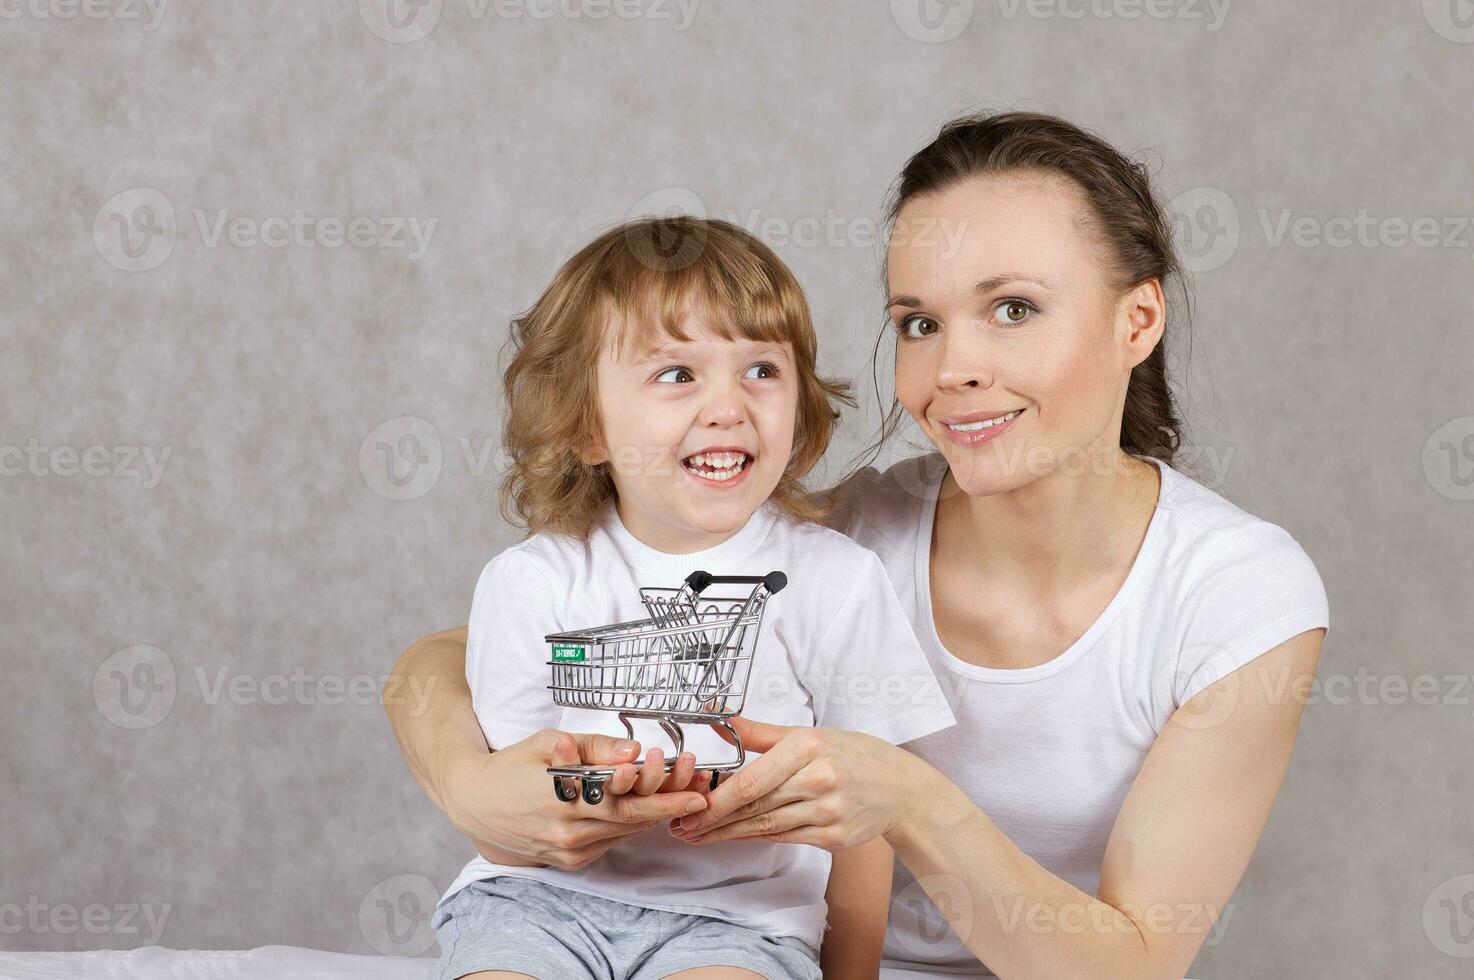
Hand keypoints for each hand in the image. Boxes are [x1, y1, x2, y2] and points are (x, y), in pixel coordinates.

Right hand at [446, 728, 711, 869]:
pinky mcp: (570, 861)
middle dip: (670, 807)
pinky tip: (647, 809)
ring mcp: (570, 851)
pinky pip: (610, 841)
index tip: (694, 790)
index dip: (664, 799)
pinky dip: (630, 825)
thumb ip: (594, 748)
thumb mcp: (549, 743)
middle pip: (632, 822)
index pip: (627, 804)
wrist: (474, 804)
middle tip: (702, 793)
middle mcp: (570, 833)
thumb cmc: (511, 766)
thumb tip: (634, 753)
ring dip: (653, 816)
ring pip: (624, 833)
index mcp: (565, 801)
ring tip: (683, 794)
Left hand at [668, 717, 913, 850]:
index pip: (752, 782)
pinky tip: (734, 837)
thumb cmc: (851, 753)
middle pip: (754, 808)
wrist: (899, 787)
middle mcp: (818, 780)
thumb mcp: (808, 733)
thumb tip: (718, 718)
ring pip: (765, 828)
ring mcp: (827, 812)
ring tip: (697, 837)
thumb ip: (759, 733)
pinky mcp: (832, 836)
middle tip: (681, 828)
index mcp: (808, 747)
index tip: (689, 807)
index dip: (717, 800)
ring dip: (727, 834)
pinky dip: (756, 838)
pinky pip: (784, 838)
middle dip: (712, 821)